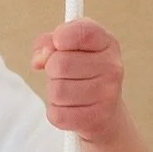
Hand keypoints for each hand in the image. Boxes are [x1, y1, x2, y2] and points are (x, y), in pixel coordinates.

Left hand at [31, 17, 125, 142]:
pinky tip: (70, 108)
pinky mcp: (96, 119)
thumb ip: (47, 43)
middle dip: (52, 71)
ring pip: (57, 91)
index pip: (81, 32)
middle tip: (64, 76)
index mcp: (106, 43)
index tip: (58, 44)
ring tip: (69, 93)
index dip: (61, 37)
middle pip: (59, 64)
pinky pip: (57, 114)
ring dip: (54, 93)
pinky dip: (56, 113)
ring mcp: (107, 95)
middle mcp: (112, 67)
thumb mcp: (67, 49)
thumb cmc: (81, 74)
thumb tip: (39, 59)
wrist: (105, 113)